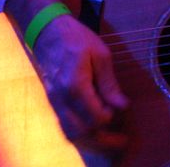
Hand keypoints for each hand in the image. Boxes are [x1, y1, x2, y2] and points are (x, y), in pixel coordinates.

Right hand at [31, 14, 128, 152]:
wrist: (47, 30)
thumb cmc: (76, 37)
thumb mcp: (100, 54)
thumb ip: (110, 83)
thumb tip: (122, 105)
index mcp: (75, 85)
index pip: (95, 116)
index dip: (110, 117)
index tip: (118, 107)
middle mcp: (62, 98)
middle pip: (82, 132)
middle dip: (103, 140)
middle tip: (121, 140)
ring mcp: (54, 101)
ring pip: (70, 132)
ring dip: (90, 140)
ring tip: (108, 139)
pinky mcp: (51, 100)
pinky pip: (64, 124)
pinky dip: (78, 132)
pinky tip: (91, 129)